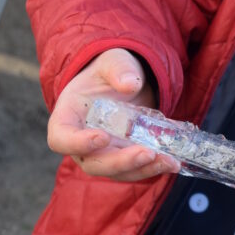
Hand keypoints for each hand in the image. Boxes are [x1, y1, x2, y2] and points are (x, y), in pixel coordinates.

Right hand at [46, 48, 179, 181]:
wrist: (125, 83)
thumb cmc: (110, 72)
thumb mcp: (113, 62)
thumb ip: (118, 69)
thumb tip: (130, 84)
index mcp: (68, 117)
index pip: (61, 139)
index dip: (78, 143)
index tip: (102, 137)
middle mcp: (82, 143)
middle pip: (93, 164)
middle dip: (121, 162)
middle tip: (148, 152)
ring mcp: (104, 154)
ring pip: (118, 172)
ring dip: (143, 169)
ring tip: (169, 161)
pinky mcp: (124, 158)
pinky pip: (135, 170)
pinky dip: (154, 168)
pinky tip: (173, 162)